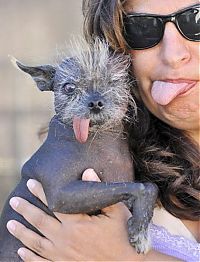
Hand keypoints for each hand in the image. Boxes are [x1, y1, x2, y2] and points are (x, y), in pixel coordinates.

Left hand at [7, 169, 142, 260]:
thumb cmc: (122, 236)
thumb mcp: (116, 211)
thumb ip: (100, 191)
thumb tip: (88, 171)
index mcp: (77, 224)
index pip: (55, 204)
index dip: (42, 192)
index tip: (31, 183)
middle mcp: (65, 239)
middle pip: (40, 221)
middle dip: (26, 209)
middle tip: (14, 200)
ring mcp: (62, 256)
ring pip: (36, 242)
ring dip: (22, 232)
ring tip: (10, 223)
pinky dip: (29, 257)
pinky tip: (21, 251)